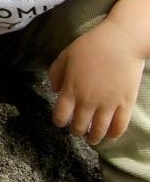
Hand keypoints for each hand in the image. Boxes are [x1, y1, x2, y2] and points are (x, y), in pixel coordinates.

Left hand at [48, 21, 144, 145]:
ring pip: (99, 130)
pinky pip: (120, 126)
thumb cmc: (91, 46)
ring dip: (94, 138)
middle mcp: (88, 101)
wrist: (121, 41)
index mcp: (71, 90)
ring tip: (92, 139)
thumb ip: (56, 73)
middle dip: (76, 131)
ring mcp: (108, 104)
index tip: (60, 122)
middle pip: (79, 126)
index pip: (61, 115)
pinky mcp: (126, 103)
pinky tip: (110, 136)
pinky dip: (114, 135)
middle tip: (77, 131)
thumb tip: (54, 90)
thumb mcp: (65, 56)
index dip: (59, 121)